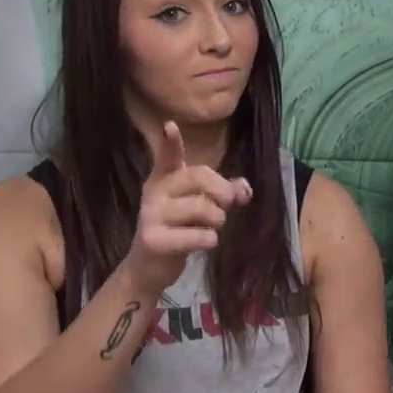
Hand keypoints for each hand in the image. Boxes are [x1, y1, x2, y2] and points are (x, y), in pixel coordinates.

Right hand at [124, 121, 251, 295]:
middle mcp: (153, 192)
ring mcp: (151, 215)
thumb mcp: (200, 207)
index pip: (168, 157)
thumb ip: (222, 193)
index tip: (170, 126)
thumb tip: (244, 189)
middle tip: (227, 205)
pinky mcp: (153, 239)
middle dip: (222, 191)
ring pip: (202, 208)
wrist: (149, 267)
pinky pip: (198, 235)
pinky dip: (210, 240)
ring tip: (211, 228)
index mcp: (164, 178)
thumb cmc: (179, 230)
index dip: (171, 143)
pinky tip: (203, 242)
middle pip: (198, 177)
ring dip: (217, 220)